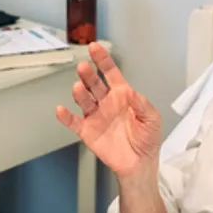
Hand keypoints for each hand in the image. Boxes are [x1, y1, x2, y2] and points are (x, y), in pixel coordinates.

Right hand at [55, 43, 160, 178]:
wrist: (139, 165)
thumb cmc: (147, 140)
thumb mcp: (152, 119)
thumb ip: (143, 104)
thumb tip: (134, 93)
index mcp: (122, 95)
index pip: (110, 73)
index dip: (103, 60)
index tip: (95, 48)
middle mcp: (106, 102)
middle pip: (94, 83)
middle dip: (88, 74)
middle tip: (83, 67)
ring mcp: (96, 116)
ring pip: (84, 99)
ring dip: (79, 92)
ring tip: (78, 87)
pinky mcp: (88, 131)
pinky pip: (74, 122)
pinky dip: (66, 116)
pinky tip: (61, 110)